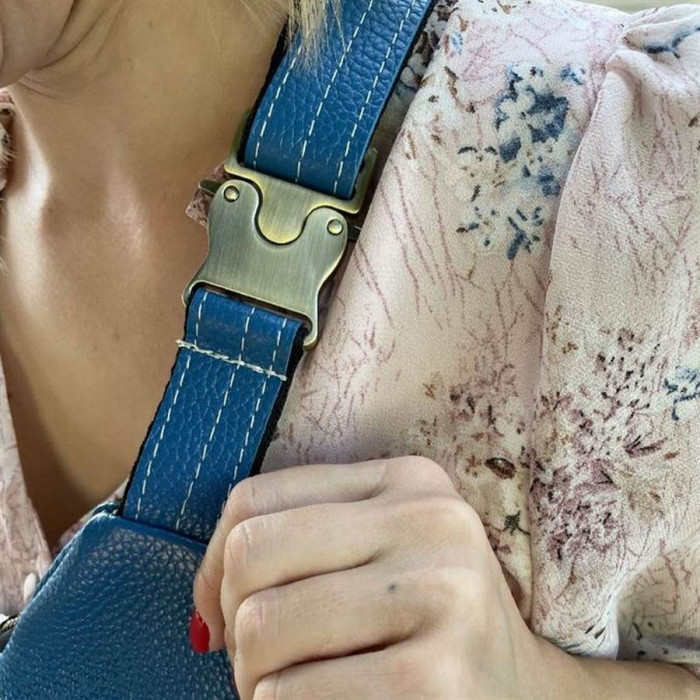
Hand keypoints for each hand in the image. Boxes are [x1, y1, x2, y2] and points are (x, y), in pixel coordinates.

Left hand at [191, 456, 544, 698]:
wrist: (523, 698)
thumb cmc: (428, 627)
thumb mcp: (380, 555)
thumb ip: (295, 545)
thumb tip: (200, 606)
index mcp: (409, 480)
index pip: (253, 499)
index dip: (214, 565)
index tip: (229, 613)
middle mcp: (431, 521)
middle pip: (250, 556)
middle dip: (237, 625)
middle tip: (264, 661)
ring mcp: (441, 594)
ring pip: (261, 628)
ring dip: (255, 679)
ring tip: (295, 688)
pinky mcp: (434, 680)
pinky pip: (289, 697)